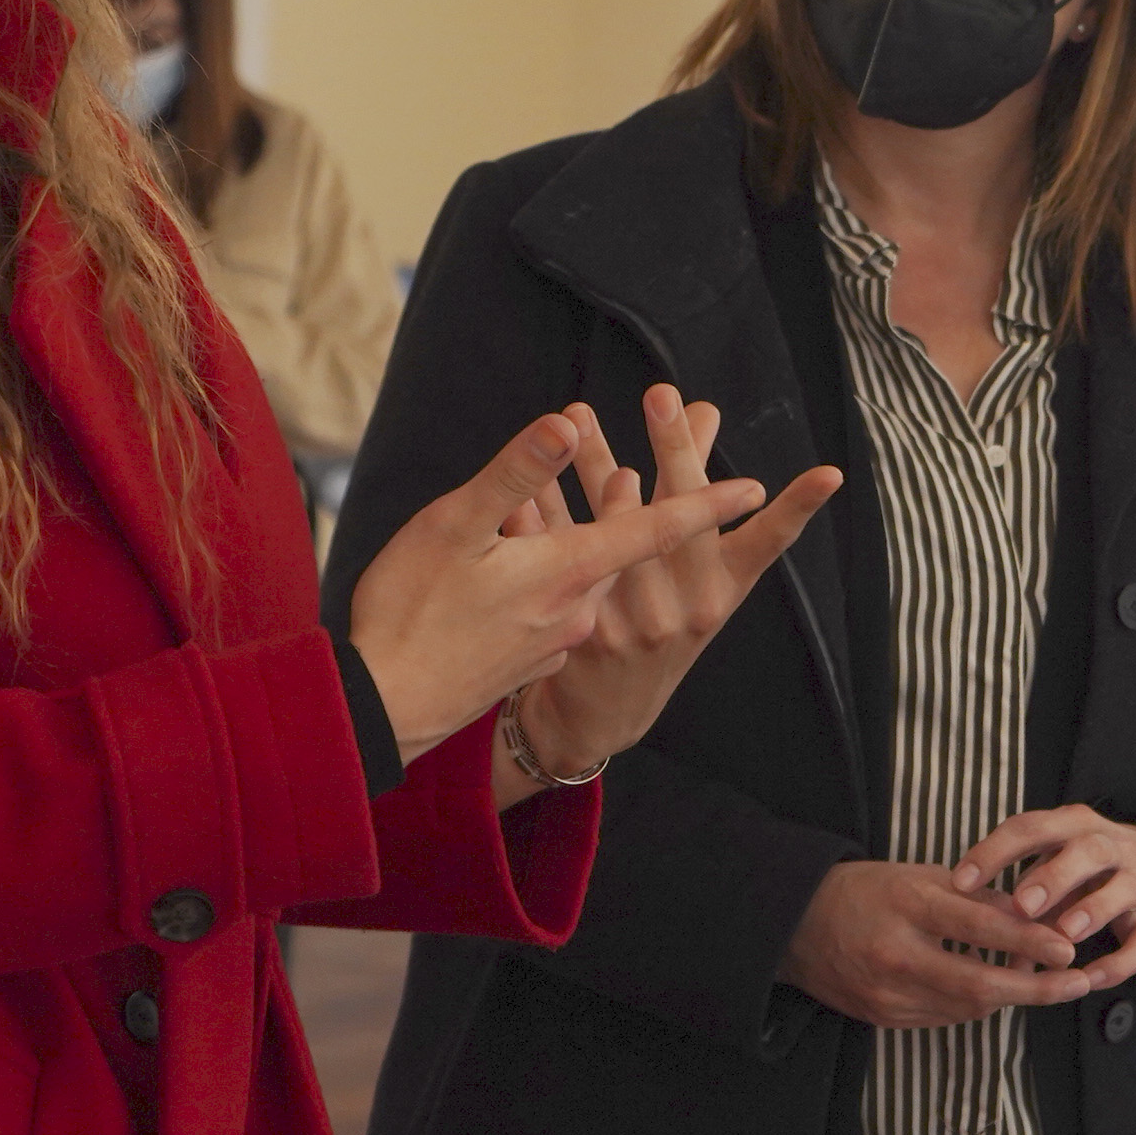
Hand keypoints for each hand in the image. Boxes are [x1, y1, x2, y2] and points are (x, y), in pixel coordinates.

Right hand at [346, 411, 765, 766]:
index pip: (654, 530)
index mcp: (569, 573)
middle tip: (629, 446)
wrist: (380, 708)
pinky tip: (509, 564)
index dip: (706, 504)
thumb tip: (565, 426)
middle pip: (621, 543)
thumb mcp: (454, 527)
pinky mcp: (529, 658)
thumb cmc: (410, 610)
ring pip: (581, 570)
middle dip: (627, 497)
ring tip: (563, 498)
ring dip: (580, 532)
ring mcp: (555, 639)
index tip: (756, 486)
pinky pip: (553, 600)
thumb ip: (514, 476)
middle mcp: (577, 609)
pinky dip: (547, 572)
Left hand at [500, 386, 840, 776]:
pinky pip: (559, 557)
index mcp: (722, 590)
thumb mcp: (694, 567)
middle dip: (674, 451)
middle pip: (681, 517)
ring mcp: (634, 621)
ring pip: (613, 528)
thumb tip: (706, 407)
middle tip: (663, 394)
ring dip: (595, 465)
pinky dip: (542, 513)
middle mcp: (685, 607)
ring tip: (579, 415)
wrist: (610, 710)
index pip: (767, 542)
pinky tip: (529, 472)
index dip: (799, 509)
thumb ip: (697, 486)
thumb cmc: (663, 616)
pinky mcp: (581, 629)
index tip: (829, 475)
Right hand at [779, 861, 1096, 1027]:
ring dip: (1011, 997)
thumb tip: (1032, 918)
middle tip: (1078, 983)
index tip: (1069, 948)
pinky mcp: (882, 1018)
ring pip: (967, 1007)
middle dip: (1036, 989)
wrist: (795, 925)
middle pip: (979, 985)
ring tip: (1044, 980)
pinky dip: (976, 1005)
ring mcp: (887, 993)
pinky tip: (995, 990)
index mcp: (907, 906)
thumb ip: (975, 897)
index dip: (1028, 942)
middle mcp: (896, 954)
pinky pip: (945, 1017)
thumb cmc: (866, 890)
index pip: (978, 928)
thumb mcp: (920, 875)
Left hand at [950, 805, 1135, 994]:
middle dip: (1053, 877)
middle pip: (1087, 850)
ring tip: (1064, 934)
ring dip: (1092, 910)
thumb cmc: (1090, 873)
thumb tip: (985, 949)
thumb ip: (1022, 906)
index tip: (961, 882)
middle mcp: (1111, 845)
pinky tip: (1090, 979)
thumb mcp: (1055, 874)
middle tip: (1021, 906)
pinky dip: (1118, 962)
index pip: (1031, 827)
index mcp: (1074, 825)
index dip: (994, 852)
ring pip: (1123, 888)